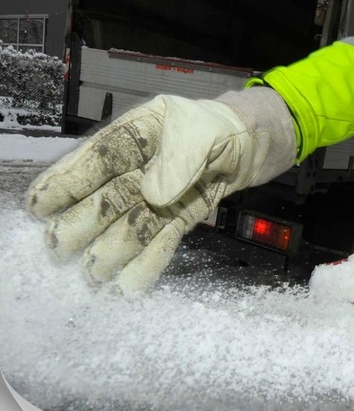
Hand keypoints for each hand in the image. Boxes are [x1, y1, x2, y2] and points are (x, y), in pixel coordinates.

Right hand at [26, 89, 295, 291]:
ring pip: (132, 223)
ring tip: (92, 275)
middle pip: (108, 196)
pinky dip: (149, 260)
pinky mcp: (182, 215)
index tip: (40, 204)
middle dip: (84, 222)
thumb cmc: (226, 127)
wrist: (258, 143)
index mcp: (141, 133)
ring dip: (113, 250)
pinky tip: (130, 284)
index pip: (98, 157)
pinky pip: (162, 238)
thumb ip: (179, 159)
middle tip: (57, 248)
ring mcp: (163, 194)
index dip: (68, 180)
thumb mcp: (203, 130)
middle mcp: (145, 166)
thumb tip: (152, 194)